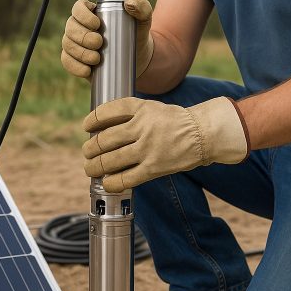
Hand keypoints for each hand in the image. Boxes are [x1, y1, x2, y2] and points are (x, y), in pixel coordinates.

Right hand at [61, 0, 154, 78]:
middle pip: (70, 27)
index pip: (78, 7)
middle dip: (83, 36)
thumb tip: (127, 3)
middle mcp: (80, 26)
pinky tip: (87, 70)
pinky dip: (75, 66)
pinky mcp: (75, 60)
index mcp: (92, 12)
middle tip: (99, 43)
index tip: (97, 24)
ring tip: (97, 59)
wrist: (136, 59)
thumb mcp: (143, 20)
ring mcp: (75, 43)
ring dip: (80, 52)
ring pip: (67, 44)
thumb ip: (142, 7)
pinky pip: (67, 61)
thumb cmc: (136, 35)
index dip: (82, 14)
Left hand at [82, 97, 248, 191]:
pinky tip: (106, 183)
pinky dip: (111, 183)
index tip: (87, 126)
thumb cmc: (174, 122)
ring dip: (95, 167)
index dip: (92, 120)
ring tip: (90, 168)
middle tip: (87, 152)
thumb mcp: (151, 108)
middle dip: (90, 148)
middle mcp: (143, 127)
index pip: (107, 112)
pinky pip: (126, 179)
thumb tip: (99, 130)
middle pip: (104, 139)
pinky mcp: (154, 168)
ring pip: (110, 160)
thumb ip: (128, 115)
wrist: (203, 134)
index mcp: (141, 109)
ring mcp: (148, 149)